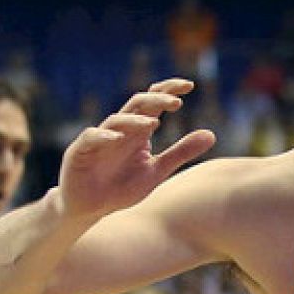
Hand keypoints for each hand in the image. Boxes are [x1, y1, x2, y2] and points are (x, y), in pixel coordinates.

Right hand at [57, 78, 215, 221]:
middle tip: (177, 102)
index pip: (153, 103)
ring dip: (135, 120)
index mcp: (138, 131)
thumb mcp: (157, 171)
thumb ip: (181, 152)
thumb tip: (212, 134)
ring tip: (154, 123)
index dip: (168, 90)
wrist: (90, 208)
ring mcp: (99, 139)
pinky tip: (118, 137)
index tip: (190, 85)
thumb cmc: (121, 187)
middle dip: (156, 99)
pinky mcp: (80, 151)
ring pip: (116, 119)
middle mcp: (120, 130)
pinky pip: (91, 137)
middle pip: (137, 104)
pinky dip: (104, 135)